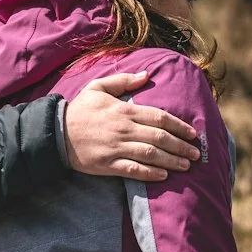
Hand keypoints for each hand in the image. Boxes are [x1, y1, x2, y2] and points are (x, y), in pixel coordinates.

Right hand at [62, 72, 200, 181]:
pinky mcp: (108, 164)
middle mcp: (124, 129)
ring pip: (150, 155)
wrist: (55, 133)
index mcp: (125, 110)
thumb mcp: (100, 86)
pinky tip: (163, 176)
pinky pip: (133, 170)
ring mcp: (116, 148)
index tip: (192, 133)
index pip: (159, 117)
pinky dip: (149, 174)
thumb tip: (147, 74)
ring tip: (186, 165)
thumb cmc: (80, 109)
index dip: (179, 126)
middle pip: (160, 137)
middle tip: (197, 153)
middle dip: (181, 146)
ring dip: (171, 161)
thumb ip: (125, 81)